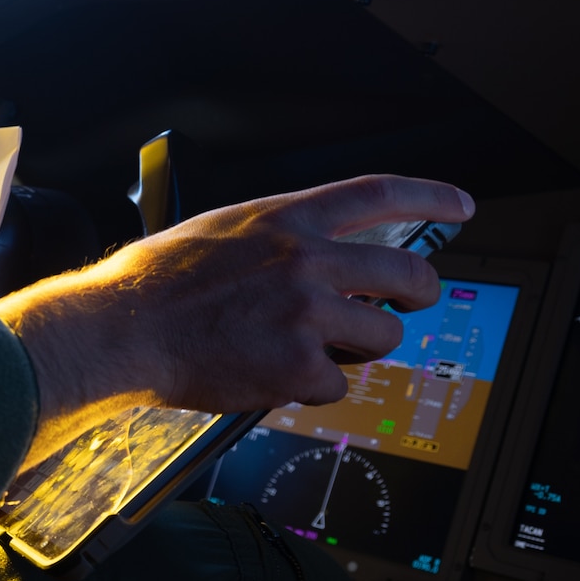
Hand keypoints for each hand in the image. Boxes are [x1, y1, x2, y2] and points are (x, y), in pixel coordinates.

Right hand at [0, 174, 472, 469]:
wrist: (120, 330)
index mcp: (284, 219)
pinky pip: (338, 383)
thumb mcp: (218, 231)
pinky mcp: (302, 365)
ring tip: (309, 348)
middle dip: (420, 295)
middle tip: (407, 305)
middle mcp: (305, 259)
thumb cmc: (154, 283)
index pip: (377, 194)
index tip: (459, 206)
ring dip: (359, 349)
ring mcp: (308, 313)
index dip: (430, 197)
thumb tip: (317, 254)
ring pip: (383, 337)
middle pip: (409, 276)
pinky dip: (310, 386)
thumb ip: (275, 238)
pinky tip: (270, 374)